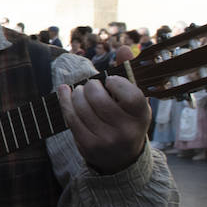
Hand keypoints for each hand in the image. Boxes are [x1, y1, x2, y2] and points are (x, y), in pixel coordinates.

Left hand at [57, 48, 150, 173]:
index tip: (110, 81)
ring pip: (82, 107)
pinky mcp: (88, 146)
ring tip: (80, 92)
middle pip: (99, 98)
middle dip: (90, 86)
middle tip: (91, 86)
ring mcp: (106, 140)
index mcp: (142, 116)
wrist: (121, 158)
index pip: (130, 94)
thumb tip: (125, 47)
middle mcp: (126, 130)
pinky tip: (65, 92)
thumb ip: (129, 73)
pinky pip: (71, 118)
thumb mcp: (135, 101)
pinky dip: (65, 101)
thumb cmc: (127, 120)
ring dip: (77, 93)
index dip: (116, 82)